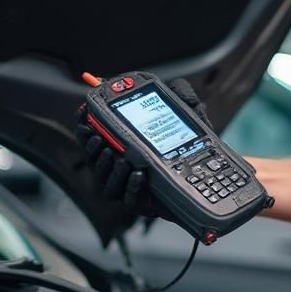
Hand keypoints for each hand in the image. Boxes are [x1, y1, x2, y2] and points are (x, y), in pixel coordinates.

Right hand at [75, 78, 209, 219]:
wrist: (207, 184)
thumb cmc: (190, 152)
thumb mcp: (189, 121)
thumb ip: (183, 100)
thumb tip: (176, 85)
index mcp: (125, 147)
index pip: (96, 137)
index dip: (85, 127)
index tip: (84, 115)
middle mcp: (123, 168)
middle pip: (95, 162)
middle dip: (91, 150)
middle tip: (98, 139)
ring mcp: (131, 189)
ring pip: (108, 184)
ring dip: (109, 170)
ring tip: (120, 158)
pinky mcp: (144, 206)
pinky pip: (130, 200)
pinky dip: (132, 187)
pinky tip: (139, 174)